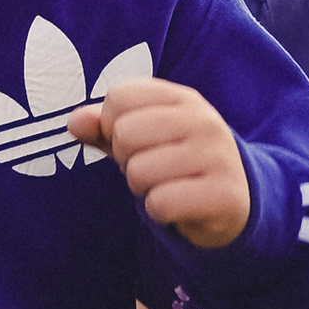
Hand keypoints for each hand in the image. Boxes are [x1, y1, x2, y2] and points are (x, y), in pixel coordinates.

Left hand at [71, 80, 250, 246]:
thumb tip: (75, 122)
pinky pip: (160, 203)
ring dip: (143, 189)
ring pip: (138, 171)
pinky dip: (159, 211)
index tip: (138, 142)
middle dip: (127, 160)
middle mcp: (204, 120)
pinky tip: (179, 206)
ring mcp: (217, 156)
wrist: (233, 203)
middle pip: (125, 134)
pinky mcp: (223, 194)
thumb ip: (104, 128)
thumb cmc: (176, 164)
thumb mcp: (142, 139)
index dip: (112, 125)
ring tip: (167, 186)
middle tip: (154, 168)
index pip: (119, 97)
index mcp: (182, 98)